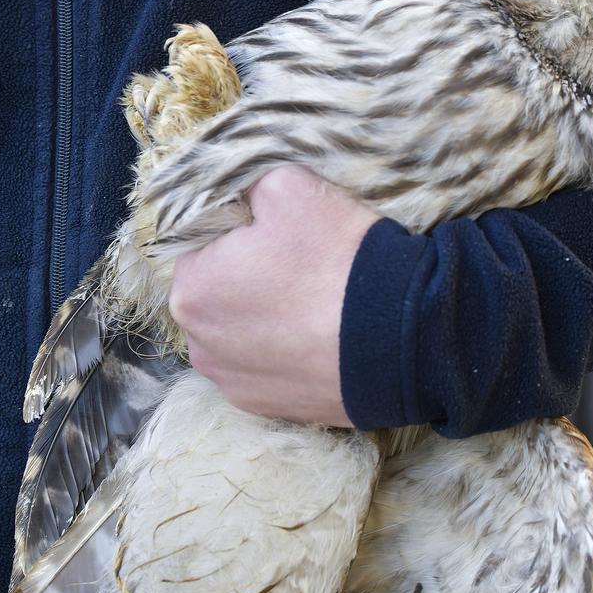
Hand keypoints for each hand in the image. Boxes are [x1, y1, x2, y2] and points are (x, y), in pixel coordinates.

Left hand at [169, 165, 379, 426]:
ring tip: (314, 307)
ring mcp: (233, 384)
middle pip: (219, 293)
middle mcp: (198, 345)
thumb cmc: (336, 259)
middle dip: (249, 278)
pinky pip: (267, 369)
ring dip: (265, 319)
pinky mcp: (268, 409)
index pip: (203, 245)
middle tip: (303, 268)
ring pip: (240, 334)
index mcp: (190, 289)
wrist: (402, 338)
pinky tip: (318, 339)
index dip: (242, 233)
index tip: (284, 234)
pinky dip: (285, 354)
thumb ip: (244, 183)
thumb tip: (237, 194)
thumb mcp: (287, 185)